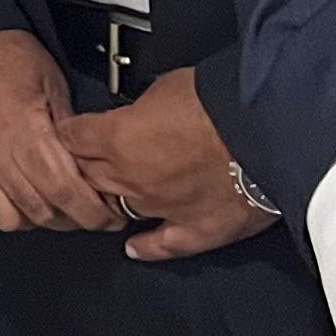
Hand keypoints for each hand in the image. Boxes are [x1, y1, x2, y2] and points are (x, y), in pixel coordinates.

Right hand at [0, 30, 124, 232]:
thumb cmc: (0, 50)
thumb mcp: (51, 80)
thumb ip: (70, 126)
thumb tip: (89, 160)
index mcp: (25, 132)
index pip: (66, 193)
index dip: (93, 213)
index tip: (108, 216)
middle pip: (42, 212)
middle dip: (72, 218)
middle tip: (86, 210)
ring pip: (8, 220)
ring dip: (34, 219)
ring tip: (48, 205)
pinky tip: (11, 202)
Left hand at [58, 67, 271, 260]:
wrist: (266, 128)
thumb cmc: (219, 101)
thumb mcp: (164, 87)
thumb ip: (140, 108)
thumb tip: (138, 115)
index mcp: (117, 138)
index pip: (72, 138)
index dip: (69, 132)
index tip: (70, 131)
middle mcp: (132, 178)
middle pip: (88, 176)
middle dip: (84, 166)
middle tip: (88, 160)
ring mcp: (162, 208)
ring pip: (119, 209)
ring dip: (113, 200)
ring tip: (111, 194)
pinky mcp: (197, 230)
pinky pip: (163, 245)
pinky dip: (146, 248)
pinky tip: (134, 248)